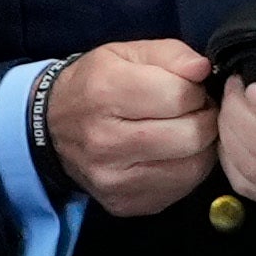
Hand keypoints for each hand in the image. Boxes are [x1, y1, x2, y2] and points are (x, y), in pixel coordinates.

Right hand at [38, 36, 219, 218]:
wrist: (52, 129)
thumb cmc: (95, 85)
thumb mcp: (125, 54)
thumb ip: (170, 54)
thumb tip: (202, 69)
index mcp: (105, 91)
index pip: (180, 96)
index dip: (194, 90)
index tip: (186, 90)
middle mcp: (105, 139)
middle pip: (190, 135)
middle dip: (203, 120)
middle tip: (192, 113)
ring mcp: (113, 178)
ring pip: (191, 167)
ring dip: (200, 148)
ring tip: (185, 133)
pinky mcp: (123, 202)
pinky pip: (180, 190)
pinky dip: (186, 170)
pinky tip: (173, 155)